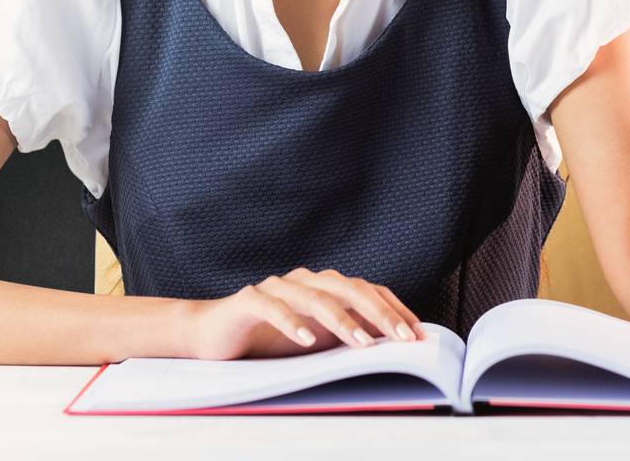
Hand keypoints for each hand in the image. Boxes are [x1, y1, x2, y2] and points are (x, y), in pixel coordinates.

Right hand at [183, 266, 426, 359]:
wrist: (212, 334)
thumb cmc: (268, 339)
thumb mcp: (314, 342)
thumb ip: (344, 338)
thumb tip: (389, 350)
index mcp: (325, 286)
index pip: (368, 291)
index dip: (395, 310)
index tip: (418, 335)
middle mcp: (306, 280)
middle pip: (349, 289)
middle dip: (380, 314)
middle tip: (402, 339)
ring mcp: (278, 286)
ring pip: (316, 297)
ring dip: (342, 320)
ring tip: (363, 344)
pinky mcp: (249, 299)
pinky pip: (274, 306)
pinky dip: (292, 322)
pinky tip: (307, 340)